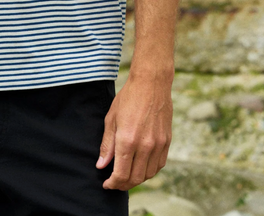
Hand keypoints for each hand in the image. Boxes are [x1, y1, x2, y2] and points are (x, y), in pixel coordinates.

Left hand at [96, 73, 171, 189]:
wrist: (151, 83)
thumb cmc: (128, 98)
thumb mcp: (111, 119)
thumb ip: (107, 144)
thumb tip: (101, 165)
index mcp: (127, 140)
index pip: (120, 174)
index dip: (112, 183)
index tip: (106, 183)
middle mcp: (144, 146)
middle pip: (135, 178)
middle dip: (123, 184)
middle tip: (115, 182)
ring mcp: (158, 145)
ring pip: (148, 175)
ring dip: (136, 179)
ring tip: (127, 175)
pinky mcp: (167, 142)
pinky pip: (159, 165)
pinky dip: (149, 171)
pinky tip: (141, 166)